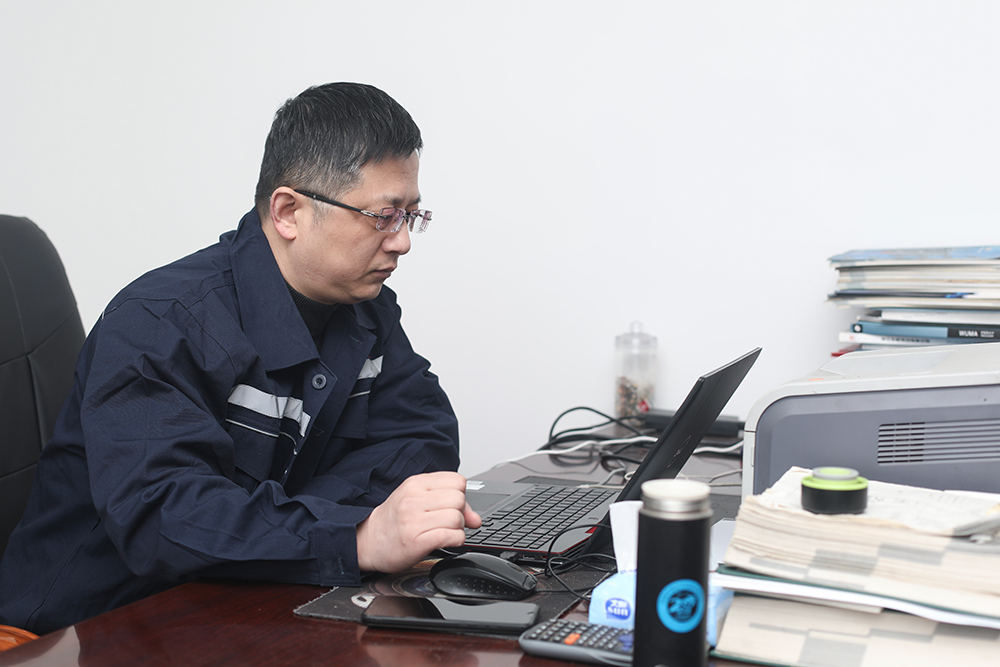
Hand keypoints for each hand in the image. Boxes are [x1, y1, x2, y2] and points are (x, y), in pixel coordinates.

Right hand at [356, 471, 481, 572]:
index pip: (457, 480)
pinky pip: (450, 536)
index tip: (452, 505)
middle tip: (447, 521)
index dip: (460, 494)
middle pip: (459, 499)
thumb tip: (476, 519)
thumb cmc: (394, 521)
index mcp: (416, 484)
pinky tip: (446, 541)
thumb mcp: (418, 501)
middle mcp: (413, 499)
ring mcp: (413, 520)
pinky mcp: (415, 541)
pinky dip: (455, 540)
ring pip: (456, 518)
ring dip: (457, 528)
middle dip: (460, 512)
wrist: (367, 541)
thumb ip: (448, 504)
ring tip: (444, 531)